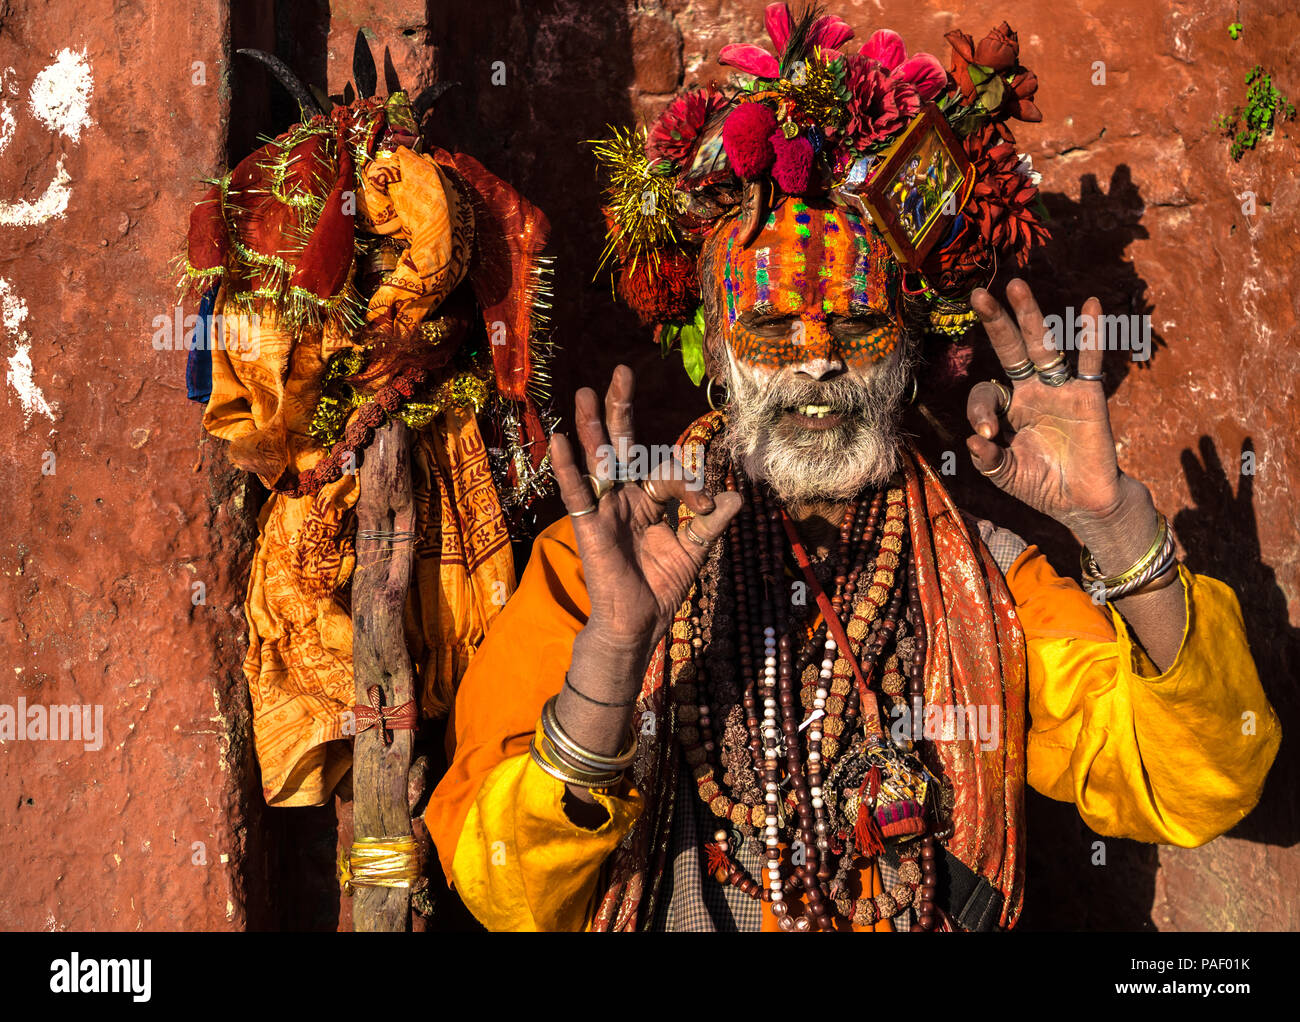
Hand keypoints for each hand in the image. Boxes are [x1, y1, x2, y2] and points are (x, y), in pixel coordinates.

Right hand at [550, 365, 741, 682]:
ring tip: (586, 392)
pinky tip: (559, 440)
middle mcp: (623, 498)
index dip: (689, 483)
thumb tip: (736, 497)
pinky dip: (566, 469)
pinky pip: (576, 493)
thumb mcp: (693, 550)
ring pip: (597, 461)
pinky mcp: (589, 526)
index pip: (665, 471)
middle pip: (621, 446)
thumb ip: (711, 523)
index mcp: (647, 500)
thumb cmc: (660, 589)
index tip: (707, 506)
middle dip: (620, 410)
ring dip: (591, 427)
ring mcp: (604, 510)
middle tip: (622, 373)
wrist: (638, 625)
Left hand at [965, 279, 1150, 539]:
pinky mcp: (1087, 396)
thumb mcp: (1005, 476)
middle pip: (1011, 349)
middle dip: (995, 322)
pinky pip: (1089, 361)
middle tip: (977, 295)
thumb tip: (972, 441)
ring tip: (1016, 286)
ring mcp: (1059, 390)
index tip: (985, 435)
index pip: (986, 392)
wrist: (1081, 503)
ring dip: (1030, 316)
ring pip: (1044, 346)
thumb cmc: (1041, 486)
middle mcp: (1032, 391)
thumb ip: (988, 460)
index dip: (980, 410)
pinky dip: (1092, 334)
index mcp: (1009, 408)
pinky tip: (1091, 304)